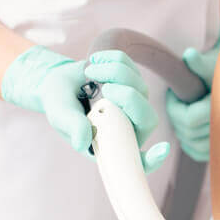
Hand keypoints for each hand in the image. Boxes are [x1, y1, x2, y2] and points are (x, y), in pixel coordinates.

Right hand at [2, 46, 168, 172]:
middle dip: (129, 98)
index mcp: (115, 144)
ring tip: (89, 71)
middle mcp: (129, 126)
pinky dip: (113, 59)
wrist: (57, 82)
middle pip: (147, 117)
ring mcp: (134, 104)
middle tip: (105, 88)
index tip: (162, 149)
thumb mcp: (61, 117)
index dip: (152, 159)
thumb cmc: (60, 106)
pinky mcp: (132, 82)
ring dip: (114, 73)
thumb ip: (73, 127)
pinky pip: (132, 68)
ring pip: (139, 87)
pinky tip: (96, 61)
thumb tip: (82, 141)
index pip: (140, 160)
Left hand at [165, 18, 219, 162]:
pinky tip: (188, 129)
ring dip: (181, 130)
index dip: (174, 108)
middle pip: (188, 132)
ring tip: (182, 112)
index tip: (173, 93)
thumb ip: (200, 63)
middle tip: (176, 100)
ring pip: (192, 144)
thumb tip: (190, 55)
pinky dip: (189, 144)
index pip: (189, 120)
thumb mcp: (214, 66)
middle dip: (175, 117)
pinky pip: (199, 153)